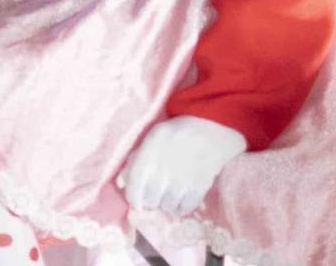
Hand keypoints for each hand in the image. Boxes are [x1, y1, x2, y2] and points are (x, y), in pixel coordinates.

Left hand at [118, 115, 246, 217]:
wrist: (215, 127)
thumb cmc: (179, 131)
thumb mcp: (153, 138)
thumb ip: (135, 159)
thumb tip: (121, 183)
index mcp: (150, 152)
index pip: (134, 188)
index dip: (133, 198)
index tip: (137, 201)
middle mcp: (164, 168)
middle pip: (150, 201)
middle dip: (151, 200)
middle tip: (157, 193)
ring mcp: (183, 180)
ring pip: (167, 207)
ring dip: (167, 203)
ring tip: (172, 192)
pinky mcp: (200, 187)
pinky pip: (184, 209)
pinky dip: (181, 206)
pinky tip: (183, 196)